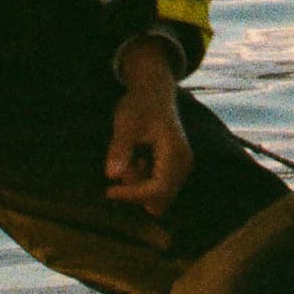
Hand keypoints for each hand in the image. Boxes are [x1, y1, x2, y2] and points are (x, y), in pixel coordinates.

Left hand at [104, 40, 193, 214]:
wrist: (154, 94)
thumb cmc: (140, 106)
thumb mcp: (126, 124)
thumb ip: (120, 149)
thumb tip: (112, 175)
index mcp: (175, 153)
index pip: (157, 190)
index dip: (132, 196)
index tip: (109, 190)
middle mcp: (184, 164)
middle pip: (159, 199)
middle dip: (137, 190)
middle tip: (123, 165)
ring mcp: (182, 168)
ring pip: (158, 197)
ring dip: (139, 185)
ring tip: (131, 157)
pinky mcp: (176, 170)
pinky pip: (158, 188)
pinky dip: (143, 180)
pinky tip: (138, 159)